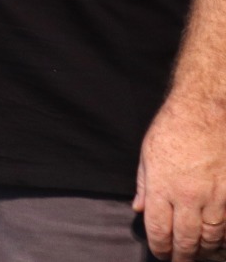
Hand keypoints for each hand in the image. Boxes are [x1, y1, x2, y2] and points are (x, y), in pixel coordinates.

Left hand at [135, 92, 225, 260]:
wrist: (207, 110)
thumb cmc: (174, 127)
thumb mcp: (148, 154)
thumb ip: (145, 185)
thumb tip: (140, 208)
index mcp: (162, 187)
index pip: (159, 229)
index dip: (159, 247)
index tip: (160, 254)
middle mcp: (188, 196)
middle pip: (186, 239)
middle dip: (182, 255)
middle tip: (179, 261)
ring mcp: (214, 196)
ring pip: (211, 236)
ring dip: (204, 249)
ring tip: (199, 254)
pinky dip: (223, 235)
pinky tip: (219, 240)